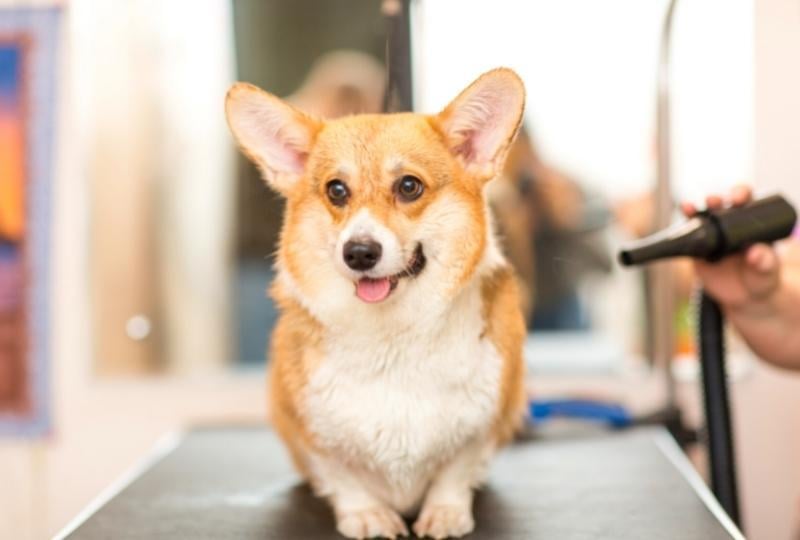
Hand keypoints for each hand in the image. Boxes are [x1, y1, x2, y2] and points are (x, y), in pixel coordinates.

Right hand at [680, 185, 780, 313]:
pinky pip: (686, 240)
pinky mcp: (697, 251)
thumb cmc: (762, 279)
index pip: (746, 202)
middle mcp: (730, 226)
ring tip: (688, 208)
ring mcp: (712, 237)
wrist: (745, 298)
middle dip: (715, 199)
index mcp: (752, 224)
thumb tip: (755, 252)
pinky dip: (679, 233)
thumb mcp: (768, 271)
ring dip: (694, 210)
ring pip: (701, 218)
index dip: (740, 194)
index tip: (738, 198)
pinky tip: (674, 231)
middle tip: (713, 201)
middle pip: (721, 205)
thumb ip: (765, 262)